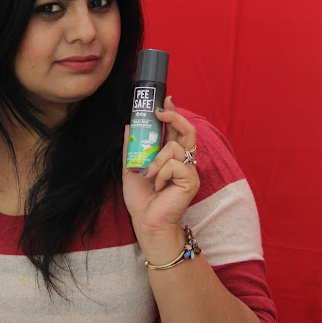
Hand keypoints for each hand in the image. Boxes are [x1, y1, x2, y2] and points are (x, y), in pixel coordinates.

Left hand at [122, 97, 199, 257]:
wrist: (146, 222)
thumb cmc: (141, 199)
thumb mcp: (130, 168)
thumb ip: (131, 148)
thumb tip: (129, 125)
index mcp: (171, 157)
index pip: (177, 130)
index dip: (173, 113)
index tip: (166, 100)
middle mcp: (183, 161)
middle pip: (188, 130)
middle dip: (174, 117)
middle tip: (160, 112)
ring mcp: (189, 170)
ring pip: (175, 147)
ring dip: (157, 159)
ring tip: (148, 175)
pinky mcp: (191, 180)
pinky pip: (175, 164)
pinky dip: (161, 172)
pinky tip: (158, 185)